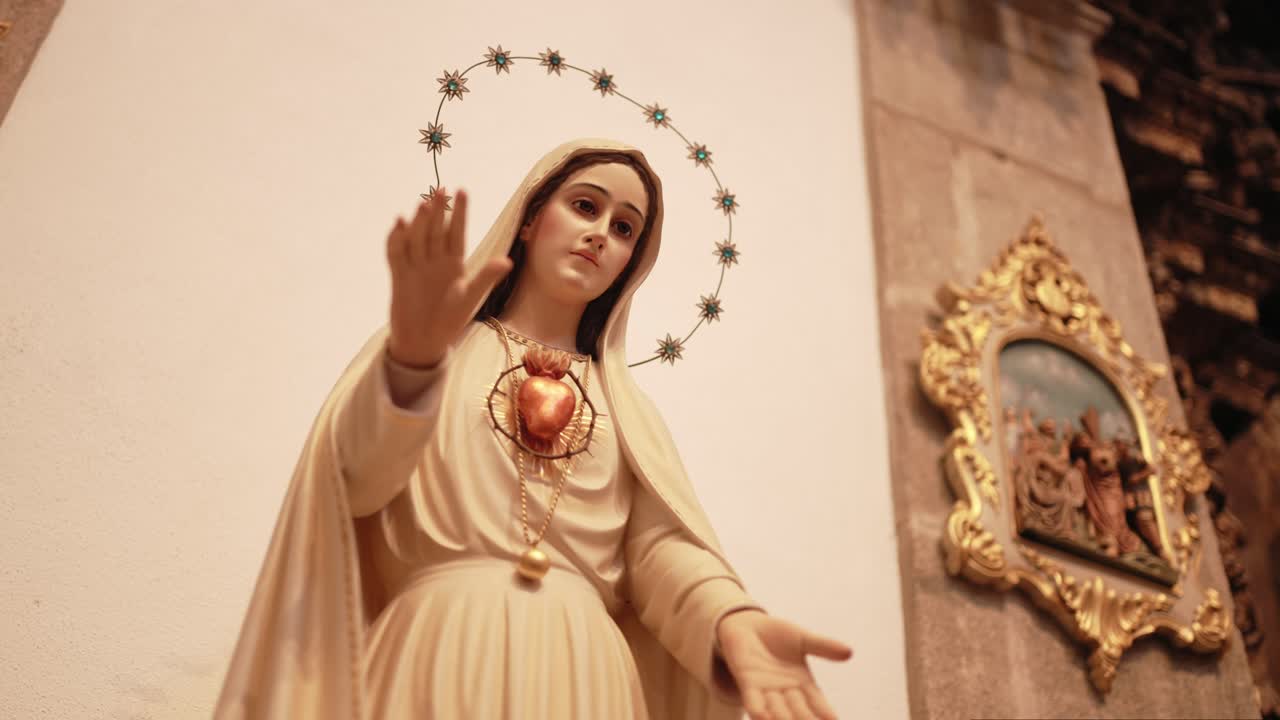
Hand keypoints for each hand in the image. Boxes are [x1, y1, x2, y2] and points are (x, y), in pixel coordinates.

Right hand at [385, 189, 511, 367]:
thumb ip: (486, 277)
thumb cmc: (450, 320)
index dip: (459, 213)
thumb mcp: (470, 297)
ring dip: (419, 222)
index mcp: (454, 264)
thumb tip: (508, 261)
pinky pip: (397, 253)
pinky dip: (396, 239)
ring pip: (417, 238)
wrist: (423, 341)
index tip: (462, 192)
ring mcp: (416, 266)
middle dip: (438, 211)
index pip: (457, 233)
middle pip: (435, 230)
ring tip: (423, 204)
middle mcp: (434, 261)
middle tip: (440, 190)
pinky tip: (399, 223)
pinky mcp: (399, 276)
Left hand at [717, 610, 851, 719]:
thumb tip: (849, 652)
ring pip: (778, 710)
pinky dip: (757, 708)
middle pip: (800, 711)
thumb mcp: (803, 639)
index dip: (826, 713)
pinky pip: (753, 699)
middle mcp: (786, 691)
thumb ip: (823, 647)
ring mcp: (766, 689)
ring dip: (784, 719)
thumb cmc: (777, 634)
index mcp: (803, 683)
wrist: (747, 625)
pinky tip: (762, 717)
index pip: (818, 703)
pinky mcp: (747, 682)